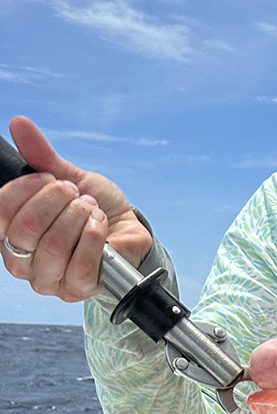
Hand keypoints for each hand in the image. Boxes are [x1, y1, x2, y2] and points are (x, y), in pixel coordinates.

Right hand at [1, 116, 151, 301]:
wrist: (126, 228)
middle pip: (28, 228)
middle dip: (59, 202)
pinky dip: (95, 236)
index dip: (28, 189)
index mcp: (10, 233)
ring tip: (91, 210)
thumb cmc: (93, 207)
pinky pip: (82, 264)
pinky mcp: (78, 289)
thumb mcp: (68, 177)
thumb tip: (20, 124)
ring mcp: (49, 279)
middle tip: (77, 195)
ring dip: (80, 218)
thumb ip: (41, 156)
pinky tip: (101, 226)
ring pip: (54, 245)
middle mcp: (23, 260)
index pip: (1, 212)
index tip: (51, 179)